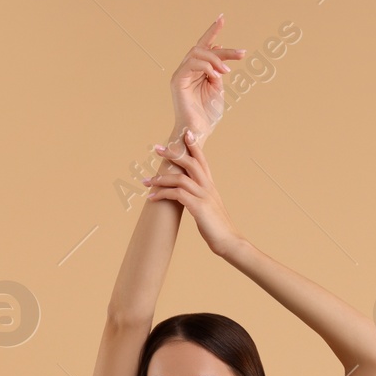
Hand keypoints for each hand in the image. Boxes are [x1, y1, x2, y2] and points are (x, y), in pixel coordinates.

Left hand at [144, 131, 242, 255]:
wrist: (229, 241)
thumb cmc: (216, 227)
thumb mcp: (208, 207)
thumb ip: (199, 197)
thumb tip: (185, 195)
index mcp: (210, 185)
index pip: (202, 160)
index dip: (194, 146)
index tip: (185, 133)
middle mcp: (208, 187)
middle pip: (190, 162)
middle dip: (173, 153)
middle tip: (156, 149)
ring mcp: (204, 196)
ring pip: (180, 178)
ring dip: (160, 178)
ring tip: (146, 181)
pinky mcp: (198, 207)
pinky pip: (177, 195)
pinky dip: (162, 194)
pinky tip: (152, 198)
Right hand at [169, 15, 245, 143]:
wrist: (199, 133)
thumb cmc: (207, 115)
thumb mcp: (217, 89)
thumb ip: (217, 72)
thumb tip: (219, 55)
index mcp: (196, 71)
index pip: (203, 46)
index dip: (212, 31)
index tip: (222, 18)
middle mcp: (186, 70)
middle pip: (203, 48)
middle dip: (223, 49)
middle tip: (241, 54)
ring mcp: (181, 74)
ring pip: (198, 53)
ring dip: (216, 59)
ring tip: (227, 71)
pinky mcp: (178, 80)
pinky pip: (192, 64)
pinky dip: (207, 66)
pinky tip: (218, 74)